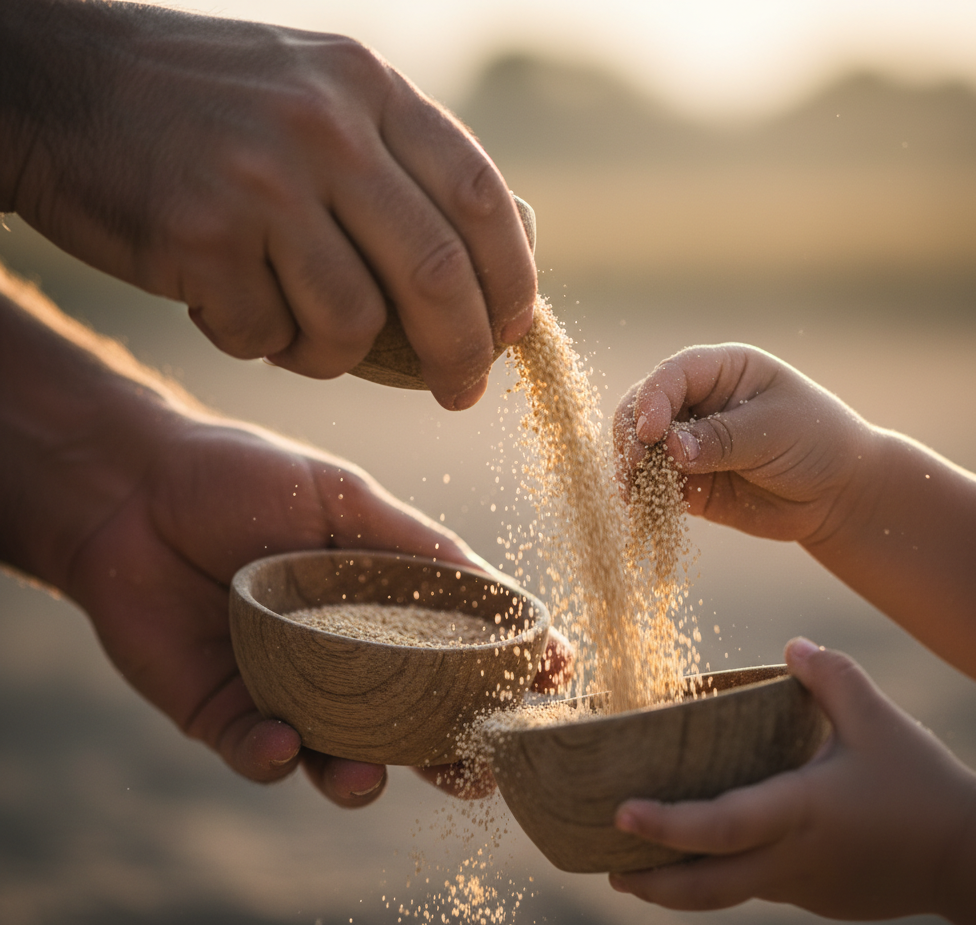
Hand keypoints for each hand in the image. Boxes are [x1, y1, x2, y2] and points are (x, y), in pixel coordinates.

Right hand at [1, 0, 535, 407]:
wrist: (63, 85)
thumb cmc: (208, 112)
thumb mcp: (317, 96)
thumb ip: (394, 165)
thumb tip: (479, 273)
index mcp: (368, 89)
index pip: (481, 199)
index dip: (512, 281)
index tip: (512, 334)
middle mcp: (325, 127)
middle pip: (439, 273)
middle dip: (463, 352)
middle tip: (461, 390)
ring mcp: (263, 180)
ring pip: (353, 323)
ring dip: (336, 355)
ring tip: (301, 335)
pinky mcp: (203, 235)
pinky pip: (268, 337)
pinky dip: (262, 345)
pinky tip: (232, 308)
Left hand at [65, 413, 570, 806]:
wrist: (131, 487)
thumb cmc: (246, 477)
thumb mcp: (346, 500)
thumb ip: (419, 548)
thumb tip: (503, 592)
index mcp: (385, 608)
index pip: (460, 651)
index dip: (507, 671)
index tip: (552, 680)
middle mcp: (347, 659)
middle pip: (414, 725)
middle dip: (450, 756)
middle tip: (476, 772)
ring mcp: (289, 692)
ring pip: (340, 757)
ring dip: (362, 778)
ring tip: (370, 775)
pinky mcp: (225, 713)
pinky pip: (259, 753)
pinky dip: (275, 757)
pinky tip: (283, 741)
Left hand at [609, 640, 975, 924]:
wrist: (969, 858)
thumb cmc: (922, 786)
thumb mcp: (878, 720)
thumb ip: (832, 676)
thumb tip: (793, 645)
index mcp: (799, 811)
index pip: (720, 826)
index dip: (667, 825)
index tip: (620, 813)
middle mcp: (790, 858)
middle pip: (705, 887)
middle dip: (651, 883)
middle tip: (608, 869)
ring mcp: (800, 885)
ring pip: (726, 893)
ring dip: (679, 887)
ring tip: (640, 873)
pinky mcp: (814, 897)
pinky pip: (757, 887)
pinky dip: (724, 876)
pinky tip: (714, 857)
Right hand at [612, 345, 876, 543]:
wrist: (838, 492)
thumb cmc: (817, 441)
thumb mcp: (773, 431)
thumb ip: (721, 439)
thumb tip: (672, 450)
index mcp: (721, 370)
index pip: (672, 375)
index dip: (653, 400)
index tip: (650, 432)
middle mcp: (697, 401)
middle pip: (642, 408)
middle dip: (632, 435)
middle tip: (634, 465)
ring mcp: (688, 442)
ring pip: (641, 449)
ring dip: (631, 470)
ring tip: (632, 494)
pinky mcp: (687, 481)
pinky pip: (655, 487)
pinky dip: (645, 497)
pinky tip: (642, 511)